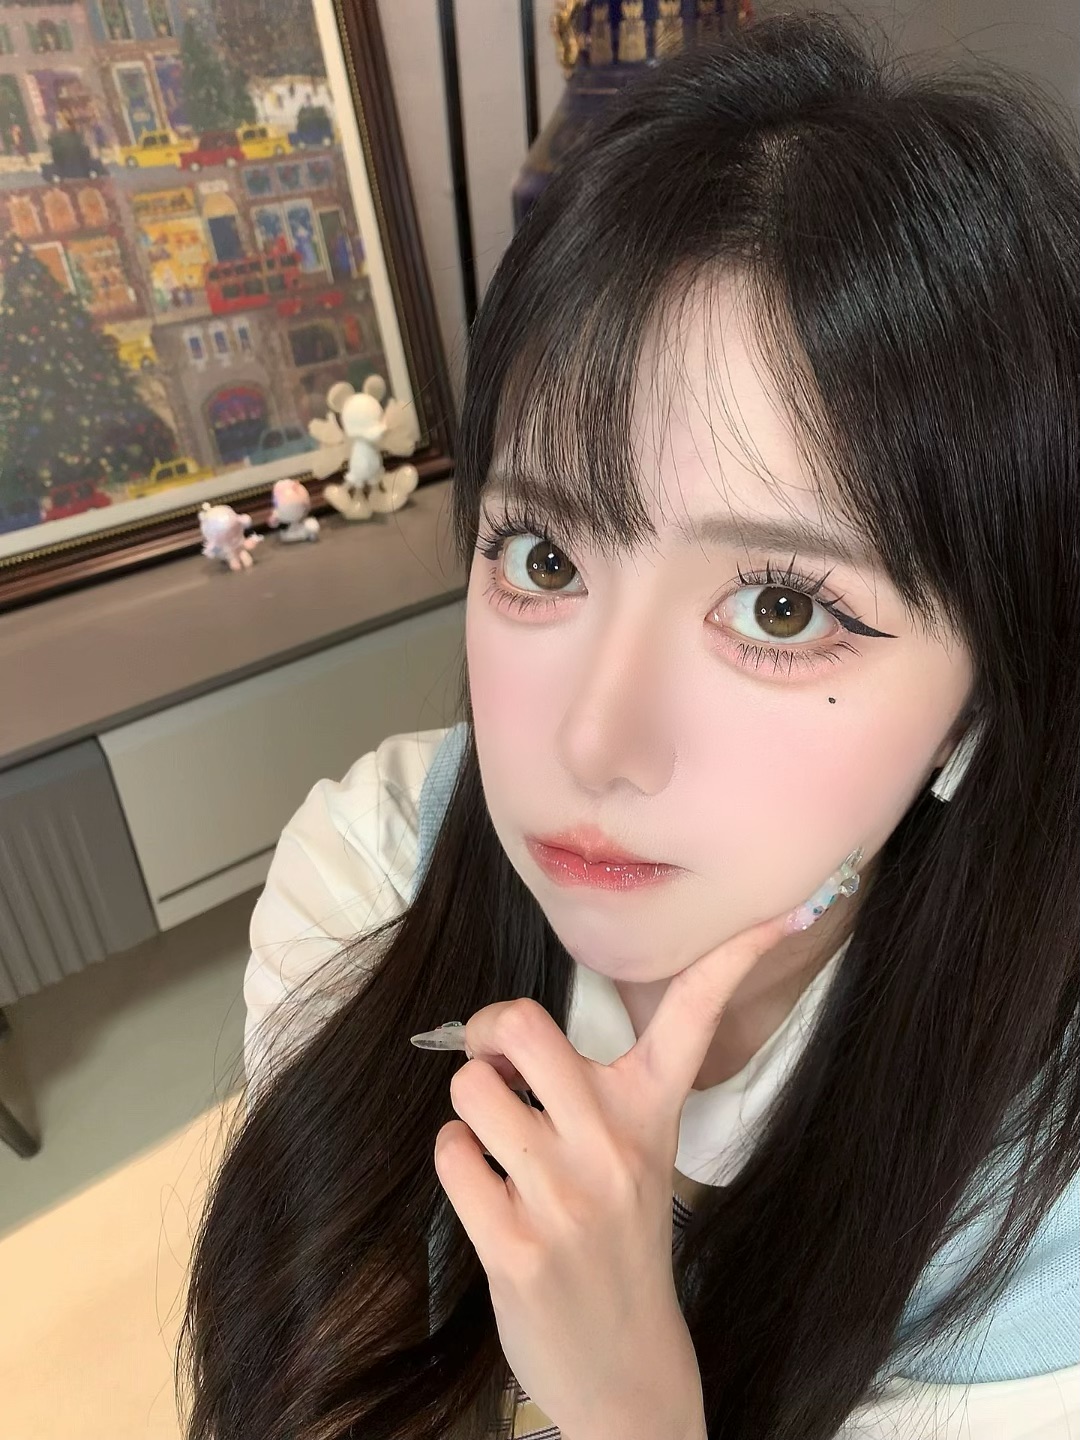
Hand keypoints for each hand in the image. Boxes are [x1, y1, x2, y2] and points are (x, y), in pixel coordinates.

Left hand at [432, 906, 798, 1439]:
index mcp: (652, 1112)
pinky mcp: (515, 1243)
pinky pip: (450, 1155)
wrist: (626, 1369)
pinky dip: (456, 1163)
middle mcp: (612, 1143)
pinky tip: (488, 1194)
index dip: (737, 955)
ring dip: (467, 1110)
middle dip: (487, 1033)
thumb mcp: (633, 1156)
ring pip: (469, 1089)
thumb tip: (502, 1031)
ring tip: (498, 1146)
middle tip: (496, 1064)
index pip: (696, 1016)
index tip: (781, 913)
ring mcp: (564, 1194)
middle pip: (520, 1023)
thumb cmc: (617, 1241)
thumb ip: (588, 1091)